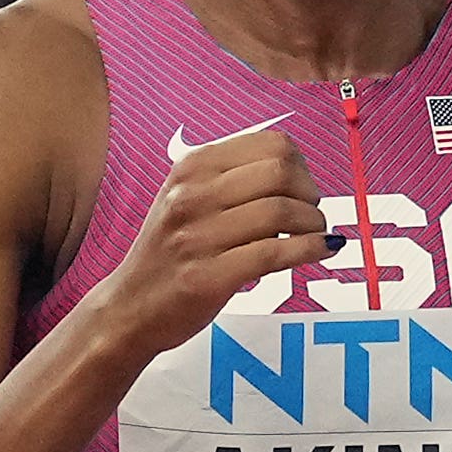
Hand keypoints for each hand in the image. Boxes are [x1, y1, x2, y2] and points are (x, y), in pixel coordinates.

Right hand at [93, 129, 333, 356]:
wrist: (131, 306)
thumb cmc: (173, 251)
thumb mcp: (192, 199)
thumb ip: (236, 180)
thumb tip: (302, 175)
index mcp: (192, 167)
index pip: (270, 145)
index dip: (301, 166)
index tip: (303, 189)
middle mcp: (191, 195)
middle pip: (280, 173)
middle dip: (310, 194)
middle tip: (310, 215)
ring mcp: (196, 236)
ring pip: (280, 211)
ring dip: (313, 224)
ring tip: (313, 235)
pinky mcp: (207, 276)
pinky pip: (275, 253)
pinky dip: (310, 249)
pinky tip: (320, 250)